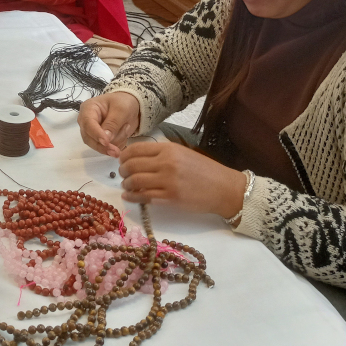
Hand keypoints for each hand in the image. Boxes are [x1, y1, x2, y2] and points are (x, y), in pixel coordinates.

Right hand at [78, 92, 141, 157]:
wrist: (129, 106)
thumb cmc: (123, 102)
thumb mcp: (121, 109)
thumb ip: (113, 123)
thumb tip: (106, 139)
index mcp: (88, 109)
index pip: (88, 123)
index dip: (96, 134)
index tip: (106, 142)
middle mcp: (86, 122)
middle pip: (89, 138)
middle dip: (105, 144)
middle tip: (117, 151)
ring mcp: (92, 132)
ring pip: (98, 145)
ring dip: (114, 143)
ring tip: (126, 128)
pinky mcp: (99, 140)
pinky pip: (105, 148)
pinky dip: (117, 145)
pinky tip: (124, 135)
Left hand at [117, 141, 245, 217]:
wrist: (224, 188)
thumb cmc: (204, 170)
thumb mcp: (182, 153)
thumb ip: (161, 154)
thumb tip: (137, 158)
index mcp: (168, 148)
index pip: (135, 149)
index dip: (124, 156)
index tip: (122, 161)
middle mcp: (166, 162)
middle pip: (131, 165)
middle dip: (122, 171)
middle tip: (123, 175)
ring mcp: (168, 180)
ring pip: (135, 181)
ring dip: (126, 184)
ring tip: (127, 186)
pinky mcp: (170, 197)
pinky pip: (143, 196)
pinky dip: (132, 197)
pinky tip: (128, 196)